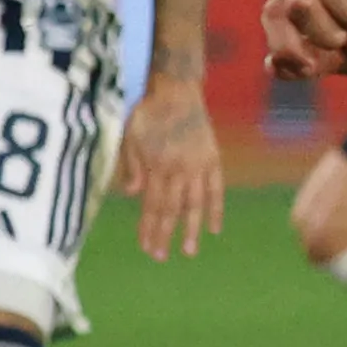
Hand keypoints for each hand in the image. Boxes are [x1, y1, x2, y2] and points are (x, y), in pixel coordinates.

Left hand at [115, 70, 224, 261]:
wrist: (176, 89)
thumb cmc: (148, 112)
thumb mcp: (130, 136)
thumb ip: (131, 165)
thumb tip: (132, 194)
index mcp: (157, 165)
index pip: (152, 204)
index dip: (148, 228)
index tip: (146, 247)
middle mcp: (178, 168)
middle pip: (171, 209)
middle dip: (165, 235)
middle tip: (161, 257)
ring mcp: (198, 165)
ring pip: (194, 203)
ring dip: (191, 229)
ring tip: (189, 251)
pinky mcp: (213, 159)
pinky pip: (216, 189)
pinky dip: (216, 209)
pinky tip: (215, 228)